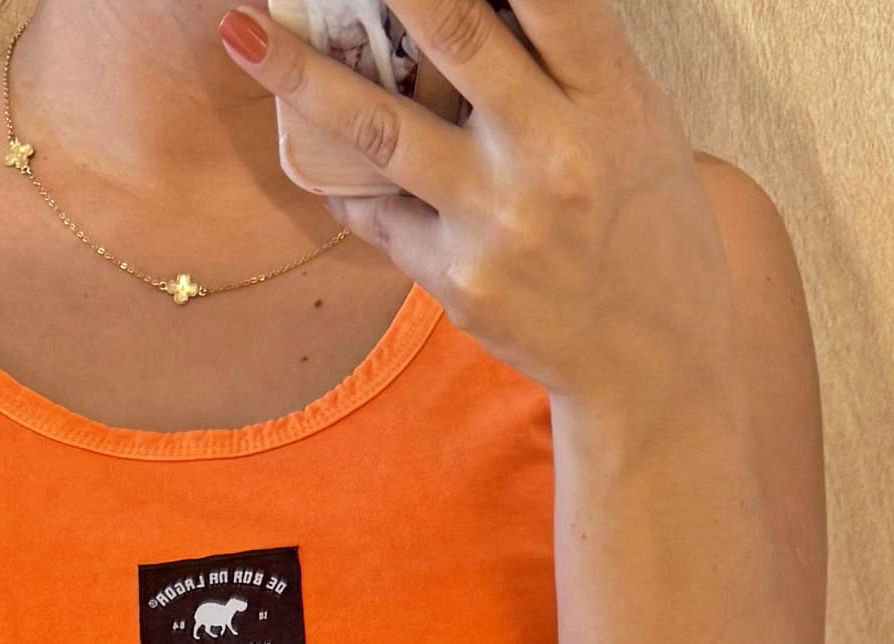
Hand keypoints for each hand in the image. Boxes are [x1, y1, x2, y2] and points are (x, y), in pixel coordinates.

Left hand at [218, 2, 737, 407]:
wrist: (652, 359)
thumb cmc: (643, 220)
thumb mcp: (633, 122)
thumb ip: (566, 58)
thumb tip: (486, 3)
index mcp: (609, 96)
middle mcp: (550, 152)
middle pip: (455, 35)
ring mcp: (496, 221)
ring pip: (380, 130)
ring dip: (299, 77)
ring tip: (240, 34)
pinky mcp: (456, 279)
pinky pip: (377, 213)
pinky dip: (341, 177)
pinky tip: (310, 147)